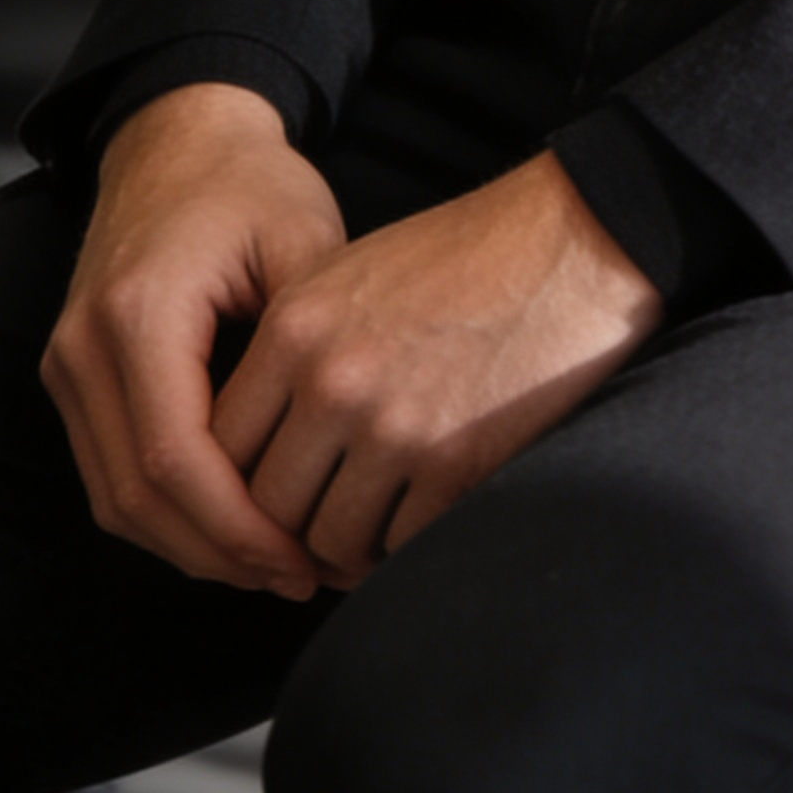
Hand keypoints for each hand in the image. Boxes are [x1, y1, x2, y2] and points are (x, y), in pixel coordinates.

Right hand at [42, 81, 346, 598]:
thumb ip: (311, 343)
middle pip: (136, 497)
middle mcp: (85, 346)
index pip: (174, 458)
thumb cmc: (252, 184)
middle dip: (218, 554)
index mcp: (139, 312)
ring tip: (271, 567)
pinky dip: (164, 517)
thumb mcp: (304, 240)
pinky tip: (229, 530)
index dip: (237, 526)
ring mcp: (68, 364)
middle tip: (296, 579)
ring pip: (114, 500)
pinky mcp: (73, 377)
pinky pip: (108, 475)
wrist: (178, 138)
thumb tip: (342, 450)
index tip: (301, 559)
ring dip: (189, 547)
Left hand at [208, 152, 662, 588]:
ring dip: (347, 551)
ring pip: (329, 540)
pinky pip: (401, 544)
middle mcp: (331, 379)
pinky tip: (420, 524)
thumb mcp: (354, 276)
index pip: (220, 443)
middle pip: (267, 505)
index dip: (237, 485)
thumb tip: (267, 442)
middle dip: (287, 532)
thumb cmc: (468, 256)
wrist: (572, 241)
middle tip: (313, 537)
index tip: (267, 498)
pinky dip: (405, 549)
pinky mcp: (456, 462)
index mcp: (294, 326)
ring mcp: (393, 425)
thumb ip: (297, 351)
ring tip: (371, 535)